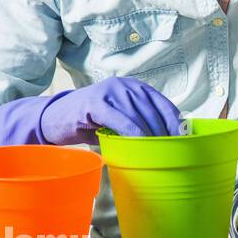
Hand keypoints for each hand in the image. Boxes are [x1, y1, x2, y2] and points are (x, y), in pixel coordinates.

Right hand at [39, 76, 183, 144]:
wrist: (54, 118)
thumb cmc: (91, 122)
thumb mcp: (120, 118)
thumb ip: (140, 122)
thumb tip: (167, 141)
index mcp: (135, 87)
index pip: (163, 104)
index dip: (175, 122)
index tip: (184, 139)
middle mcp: (125, 85)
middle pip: (153, 110)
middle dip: (164, 132)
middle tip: (171, 151)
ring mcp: (110, 92)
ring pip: (139, 115)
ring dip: (150, 135)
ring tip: (158, 152)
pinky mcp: (96, 103)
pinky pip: (121, 120)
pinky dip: (132, 133)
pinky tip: (139, 145)